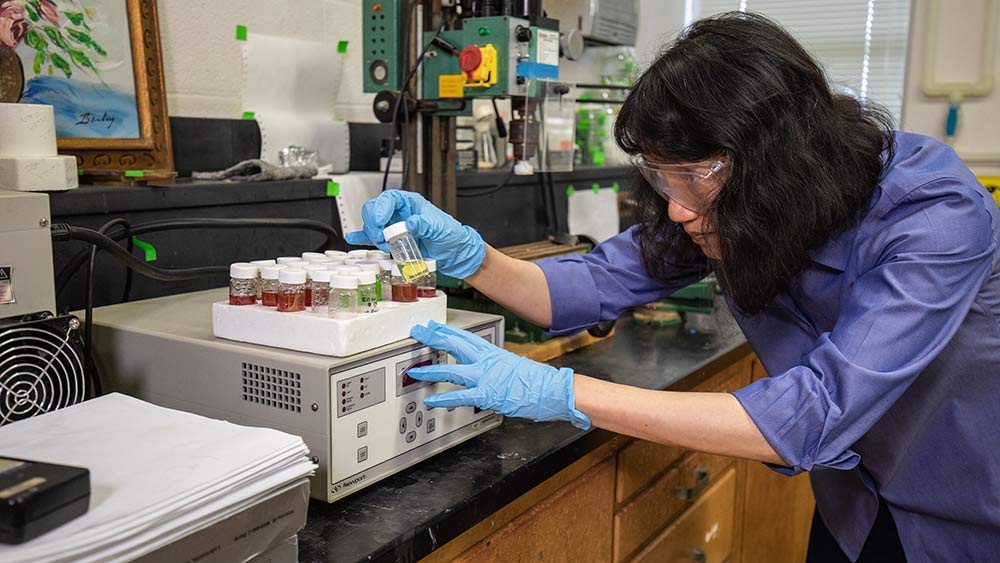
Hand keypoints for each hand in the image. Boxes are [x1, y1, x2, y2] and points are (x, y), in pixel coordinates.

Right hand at [344, 190, 485, 278]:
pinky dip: (362, 237)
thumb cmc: (450, 235)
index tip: (380, 221)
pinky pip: (372, 236)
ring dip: (373, 235)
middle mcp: (399, 213)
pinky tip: (354, 238)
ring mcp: (394, 226)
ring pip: (372, 223)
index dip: (381, 207)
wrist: (453, 253)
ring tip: (385, 246)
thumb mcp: (440, 228)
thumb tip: (410, 222)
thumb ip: (425, 224)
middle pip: (375, 209)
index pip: (389, 198)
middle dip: (374, 223)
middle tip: (381, 237)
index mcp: (411, 203)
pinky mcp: (392, 239)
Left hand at [406, 321, 591, 429]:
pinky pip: (461, 395)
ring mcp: (486, 376)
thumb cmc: (537, 381)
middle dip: (435, 338)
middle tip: (419, 331)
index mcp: (494, 353)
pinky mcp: (488, 393)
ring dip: (432, 370)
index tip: (433, 326)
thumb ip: (498, 367)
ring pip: (453, 369)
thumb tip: (490, 371)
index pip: (466, 338)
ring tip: (415, 371)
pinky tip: (431, 399)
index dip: (447, 331)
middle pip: (456, 345)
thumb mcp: (514, 367)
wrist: (553, 389)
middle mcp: (488, 361)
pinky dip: (444, 397)